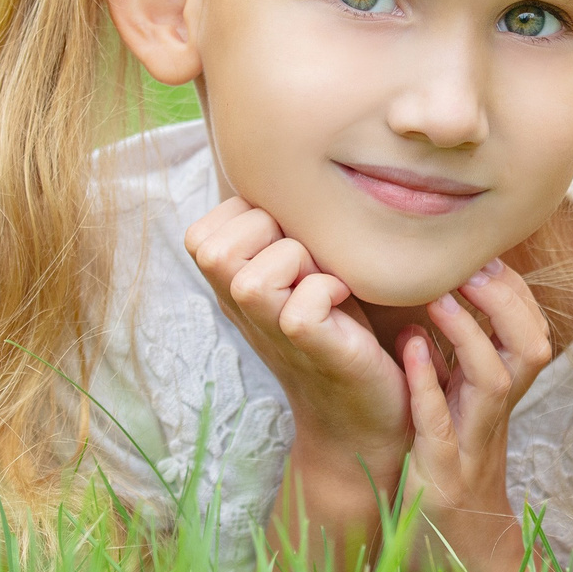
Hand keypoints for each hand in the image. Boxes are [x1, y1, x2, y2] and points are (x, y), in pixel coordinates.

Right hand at [185, 197, 412, 475]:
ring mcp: (267, 329)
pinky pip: (301, 303)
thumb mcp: (302, 267)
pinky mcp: (306, 346)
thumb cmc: (341, 324)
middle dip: (273, 237)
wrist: (364, 409)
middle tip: (310, 264)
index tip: (291, 245)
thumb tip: (284, 162)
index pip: (209, 225)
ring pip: (252, 275)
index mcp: (230, 282)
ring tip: (326, 282)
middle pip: (218, 245)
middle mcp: (237, 306)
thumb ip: (280, 228)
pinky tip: (345, 303)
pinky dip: (329, 291)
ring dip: (300, 264)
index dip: (254, 219)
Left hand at [400, 259, 552, 571]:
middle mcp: (495, 417)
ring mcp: (473, 445)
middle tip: (473, 263)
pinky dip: (429, 385)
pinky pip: (441, 424)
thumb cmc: (452, 476)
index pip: (528, 332)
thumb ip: (456, 367)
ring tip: (442, 295)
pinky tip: (409, 352)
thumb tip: (439, 303)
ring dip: (470, 334)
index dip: (514, 292)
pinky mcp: (443, 474)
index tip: (486, 255)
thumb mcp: (461, 415)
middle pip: (528, 348)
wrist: (457, 559)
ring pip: (493, 381)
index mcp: (499, 398)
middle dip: (505, 302)